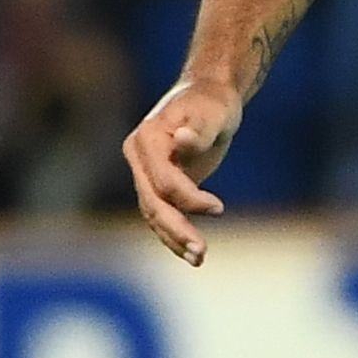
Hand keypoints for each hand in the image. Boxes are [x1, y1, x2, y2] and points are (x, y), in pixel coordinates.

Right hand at [124, 81, 240, 265]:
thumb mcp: (211, 113)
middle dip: (177, 229)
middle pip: (153, 202)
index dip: (189, 198)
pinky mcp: (156, 185)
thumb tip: (182, 139)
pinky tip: (192, 254)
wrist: (207, 97)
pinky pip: (161, 215)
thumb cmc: (211, 104)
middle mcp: (138, 157)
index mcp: (147, 139)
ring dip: (174, 239)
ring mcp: (144, 172)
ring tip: (198, 259)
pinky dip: (174, 235)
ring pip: (154, 214)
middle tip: (201, 253)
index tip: (219, 207)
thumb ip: (198, 130)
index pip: (163, 180)